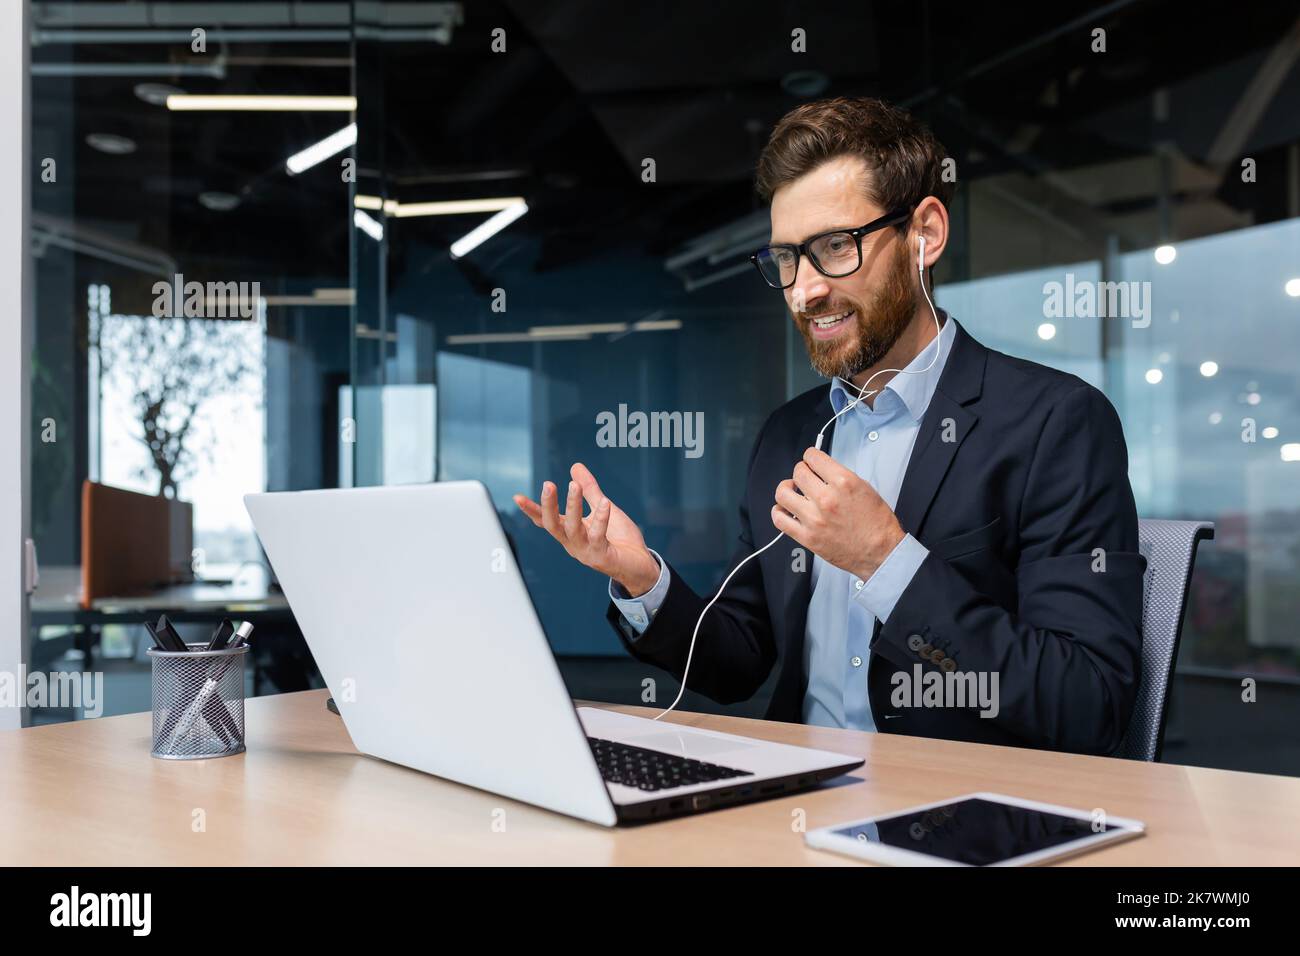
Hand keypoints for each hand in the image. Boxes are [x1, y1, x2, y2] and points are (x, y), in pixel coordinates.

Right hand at [513, 462, 661, 595]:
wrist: (641, 566)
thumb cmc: (620, 539)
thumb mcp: (602, 508)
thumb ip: (589, 489)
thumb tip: (575, 466)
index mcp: (570, 532)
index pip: (546, 520)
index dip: (532, 510)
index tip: (516, 497)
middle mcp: (573, 543)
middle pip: (553, 525)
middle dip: (548, 506)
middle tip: (548, 484)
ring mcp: (586, 552)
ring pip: (573, 529)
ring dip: (572, 506)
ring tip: (573, 485)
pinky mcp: (602, 557)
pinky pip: (598, 536)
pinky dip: (601, 518)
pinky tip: (605, 503)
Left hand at [771, 447, 904, 580]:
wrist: (880, 553)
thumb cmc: (877, 525)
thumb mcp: (865, 488)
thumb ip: (840, 476)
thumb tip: (823, 470)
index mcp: (843, 483)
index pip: (813, 457)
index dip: (811, 457)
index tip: (811, 461)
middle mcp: (826, 498)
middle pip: (797, 472)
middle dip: (801, 471)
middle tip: (805, 477)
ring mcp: (814, 518)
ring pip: (783, 493)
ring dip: (786, 489)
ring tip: (792, 491)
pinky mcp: (806, 537)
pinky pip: (779, 519)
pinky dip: (778, 512)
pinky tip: (786, 510)